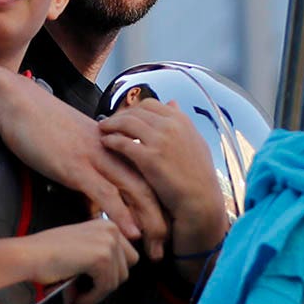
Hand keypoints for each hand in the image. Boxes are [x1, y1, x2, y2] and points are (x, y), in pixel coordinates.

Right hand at [0, 76, 168, 258]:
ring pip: (133, 191)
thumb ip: (88, 180)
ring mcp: (95, 158)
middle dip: (160, 220)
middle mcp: (111, 152)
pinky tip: (131, 233)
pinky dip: (120, 213)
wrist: (19, 105)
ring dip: (148, 222)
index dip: (159, 205)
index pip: (145, 178)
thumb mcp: (72, 155)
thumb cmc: (42, 128)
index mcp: (112, 148)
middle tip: (166, 247)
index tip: (166, 231)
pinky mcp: (76, 166)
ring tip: (157, 247)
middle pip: (147, 187)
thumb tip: (93, 208)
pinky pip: (104, 192)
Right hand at [9, 219, 139, 303]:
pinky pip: (106, 286)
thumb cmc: (47, 254)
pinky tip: (77, 296)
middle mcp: (111, 229)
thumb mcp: (81, 248)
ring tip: (79, 295)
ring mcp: (108, 242)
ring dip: (98, 292)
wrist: (28, 255)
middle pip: (126, 268)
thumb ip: (100, 257)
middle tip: (86, 293)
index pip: (126, 257)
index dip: (110, 274)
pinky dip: (92, 296)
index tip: (94, 285)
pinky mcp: (101, 257)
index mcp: (106, 224)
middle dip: (106, 284)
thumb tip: (114, 281)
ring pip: (118, 280)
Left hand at [98, 99, 229, 281]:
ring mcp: (160, 140)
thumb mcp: (195, 142)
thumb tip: (172, 102)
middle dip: (119, 115)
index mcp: (181, 120)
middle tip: (108, 123)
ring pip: (126, 122)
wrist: (200, 201)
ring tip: (102, 129)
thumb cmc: (198, 176)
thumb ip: (181, 122)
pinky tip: (105, 143)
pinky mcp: (149, 157)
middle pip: (135, 111)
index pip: (149, 104)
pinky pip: (122, 142)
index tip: (124, 117)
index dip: (133, 109)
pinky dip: (111, 140)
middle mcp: (171, 125)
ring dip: (111, 124)